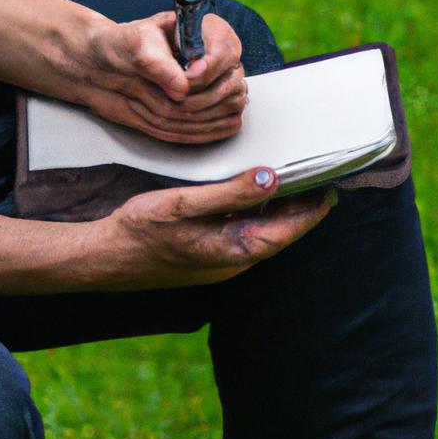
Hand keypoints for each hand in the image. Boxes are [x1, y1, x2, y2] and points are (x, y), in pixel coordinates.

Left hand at [79, 11, 247, 142]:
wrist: (116, 63)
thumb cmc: (128, 47)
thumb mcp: (136, 47)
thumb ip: (159, 64)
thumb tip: (181, 89)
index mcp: (208, 28)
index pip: (226, 52)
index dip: (207, 70)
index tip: (186, 79)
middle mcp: (222, 54)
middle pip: (232, 82)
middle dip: (202, 96)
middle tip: (174, 98)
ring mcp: (224, 78)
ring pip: (232, 103)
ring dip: (203, 114)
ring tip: (173, 108)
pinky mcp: (220, 99)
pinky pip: (228, 119)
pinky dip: (208, 126)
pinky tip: (182, 121)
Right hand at [102, 167, 336, 287]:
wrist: (104, 259)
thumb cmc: (141, 230)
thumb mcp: (186, 205)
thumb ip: (231, 193)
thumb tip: (272, 179)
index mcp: (236, 250)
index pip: (289, 230)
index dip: (314, 209)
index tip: (333, 187)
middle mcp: (235, 261)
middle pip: (281, 232)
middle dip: (303, 207)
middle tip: (320, 177)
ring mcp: (222, 261)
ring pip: (264, 232)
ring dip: (282, 209)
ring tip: (297, 180)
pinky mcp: (210, 255)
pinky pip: (246, 233)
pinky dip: (259, 213)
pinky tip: (257, 194)